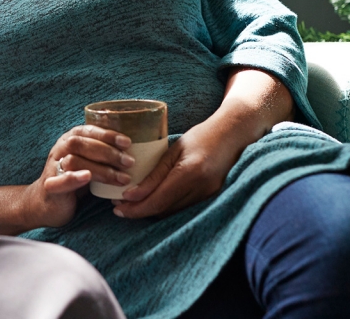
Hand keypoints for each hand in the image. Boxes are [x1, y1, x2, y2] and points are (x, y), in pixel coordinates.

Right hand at [29, 125, 133, 227]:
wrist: (46, 204)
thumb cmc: (74, 181)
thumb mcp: (87, 163)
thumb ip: (101, 154)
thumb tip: (136, 149)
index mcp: (68, 140)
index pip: (86, 130)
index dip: (107, 134)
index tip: (128, 142)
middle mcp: (59, 150)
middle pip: (80, 143)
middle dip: (107, 151)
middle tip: (129, 162)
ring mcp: (53, 167)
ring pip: (74, 160)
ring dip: (100, 169)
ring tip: (122, 178)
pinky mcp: (50, 186)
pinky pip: (60, 179)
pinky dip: (74, 177)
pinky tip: (87, 177)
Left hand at [113, 120, 238, 218]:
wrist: (232, 135)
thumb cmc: (200, 136)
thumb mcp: (173, 150)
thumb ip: (154, 174)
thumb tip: (131, 194)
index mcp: (190, 173)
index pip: (158, 201)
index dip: (136, 208)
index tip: (117, 208)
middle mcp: (201, 189)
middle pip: (164, 211)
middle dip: (139, 211)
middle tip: (118, 207)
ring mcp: (208, 196)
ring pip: (172, 213)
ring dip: (151, 211)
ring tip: (130, 204)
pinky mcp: (211, 198)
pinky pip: (182, 208)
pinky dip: (165, 207)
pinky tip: (151, 201)